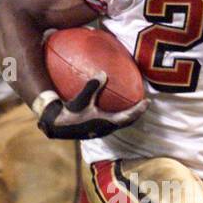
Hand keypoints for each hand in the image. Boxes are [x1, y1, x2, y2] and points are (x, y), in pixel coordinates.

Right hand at [32, 77, 146, 139]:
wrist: (55, 126)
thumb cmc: (69, 113)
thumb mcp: (81, 99)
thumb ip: (93, 86)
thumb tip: (103, 73)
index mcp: (107, 124)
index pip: (128, 117)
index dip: (139, 110)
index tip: (147, 102)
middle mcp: (105, 129)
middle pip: (126, 121)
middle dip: (135, 113)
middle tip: (143, 103)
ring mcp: (99, 130)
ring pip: (117, 122)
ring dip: (125, 114)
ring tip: (129, 104)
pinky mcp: (92, 128)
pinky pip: (108, 120)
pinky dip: (114, 113)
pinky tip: (107, 104)